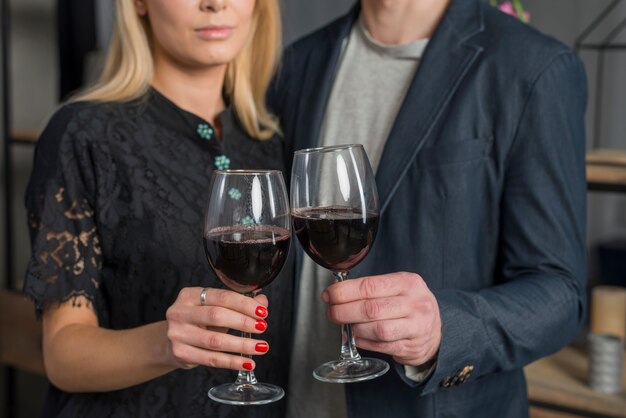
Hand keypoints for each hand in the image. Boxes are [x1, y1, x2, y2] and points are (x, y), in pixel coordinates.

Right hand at [165, 287, 269, 371]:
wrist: (174, 340)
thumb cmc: (199, 321)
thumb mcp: (216, 307)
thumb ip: (239, 304)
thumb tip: (262, 302)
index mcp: (190, 295)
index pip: (221, 296)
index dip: (244, 304)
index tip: (262, 311)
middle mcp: (180, 312)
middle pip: (216, 316)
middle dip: (243, 322)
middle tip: (262, 327)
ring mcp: (177, 334)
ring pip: (215, 341)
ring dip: (242, 344)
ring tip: (261, 347)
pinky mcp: (180, 353)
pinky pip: (211, 359)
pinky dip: (232, 362)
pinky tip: (247, 362)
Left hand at [323, 272, 440, 366]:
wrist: (437, 329)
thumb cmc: (408, 304)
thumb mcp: (397, 288)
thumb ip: (370, 289)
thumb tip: (335, 293)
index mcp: (408, 282)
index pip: (370, 286)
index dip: (344, 292)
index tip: (328, 295)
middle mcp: (415, 304)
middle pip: (371, 309)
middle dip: (344, 312)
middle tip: (331, 313)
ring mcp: (416, 327)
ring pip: (377, 330)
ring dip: (355, 329)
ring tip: (346, 325)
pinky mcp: (413, 347)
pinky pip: (382, 346)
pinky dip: (364, 342)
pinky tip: (357, 337)